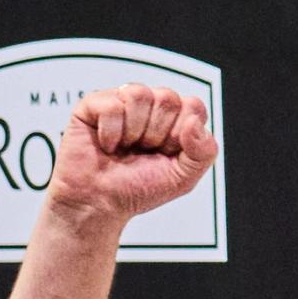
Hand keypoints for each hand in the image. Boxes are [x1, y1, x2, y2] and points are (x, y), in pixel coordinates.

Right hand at [46, 84, 217, 230]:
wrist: (99, 204)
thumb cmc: (138, 189)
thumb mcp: (183, 178)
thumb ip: (204, 152)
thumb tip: (194, 123)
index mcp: (174, 119)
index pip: (193, 106)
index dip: (181, 134)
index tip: (167, 154)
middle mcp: (150, 106)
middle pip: (168, 98)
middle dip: (157, 134)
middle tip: (142, 151)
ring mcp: (122, 101)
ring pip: (139, 94)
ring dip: (133, 132)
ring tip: (124, 147)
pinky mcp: (93, 104)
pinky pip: (112, 105)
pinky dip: (110, 133)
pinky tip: (107, 145)